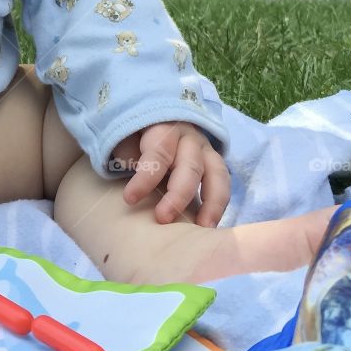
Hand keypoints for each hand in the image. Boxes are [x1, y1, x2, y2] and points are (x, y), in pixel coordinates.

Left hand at [110, 121, 230, 226]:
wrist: (158, 122)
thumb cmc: (137, 136)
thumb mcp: (126, 137)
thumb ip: (126, 150)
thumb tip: (127, 166)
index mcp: (164, 129)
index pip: (157, 154)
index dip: (145, 178)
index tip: (130, 199)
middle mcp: (190, 139)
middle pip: (190, 167)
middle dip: (178, 195)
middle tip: (162, 219)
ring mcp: (206, 151)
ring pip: (217, 175)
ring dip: (212, 203)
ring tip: (203, 228)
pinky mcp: (215, 165)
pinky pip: (224, 184)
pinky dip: (219, 205)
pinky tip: (209, 224)